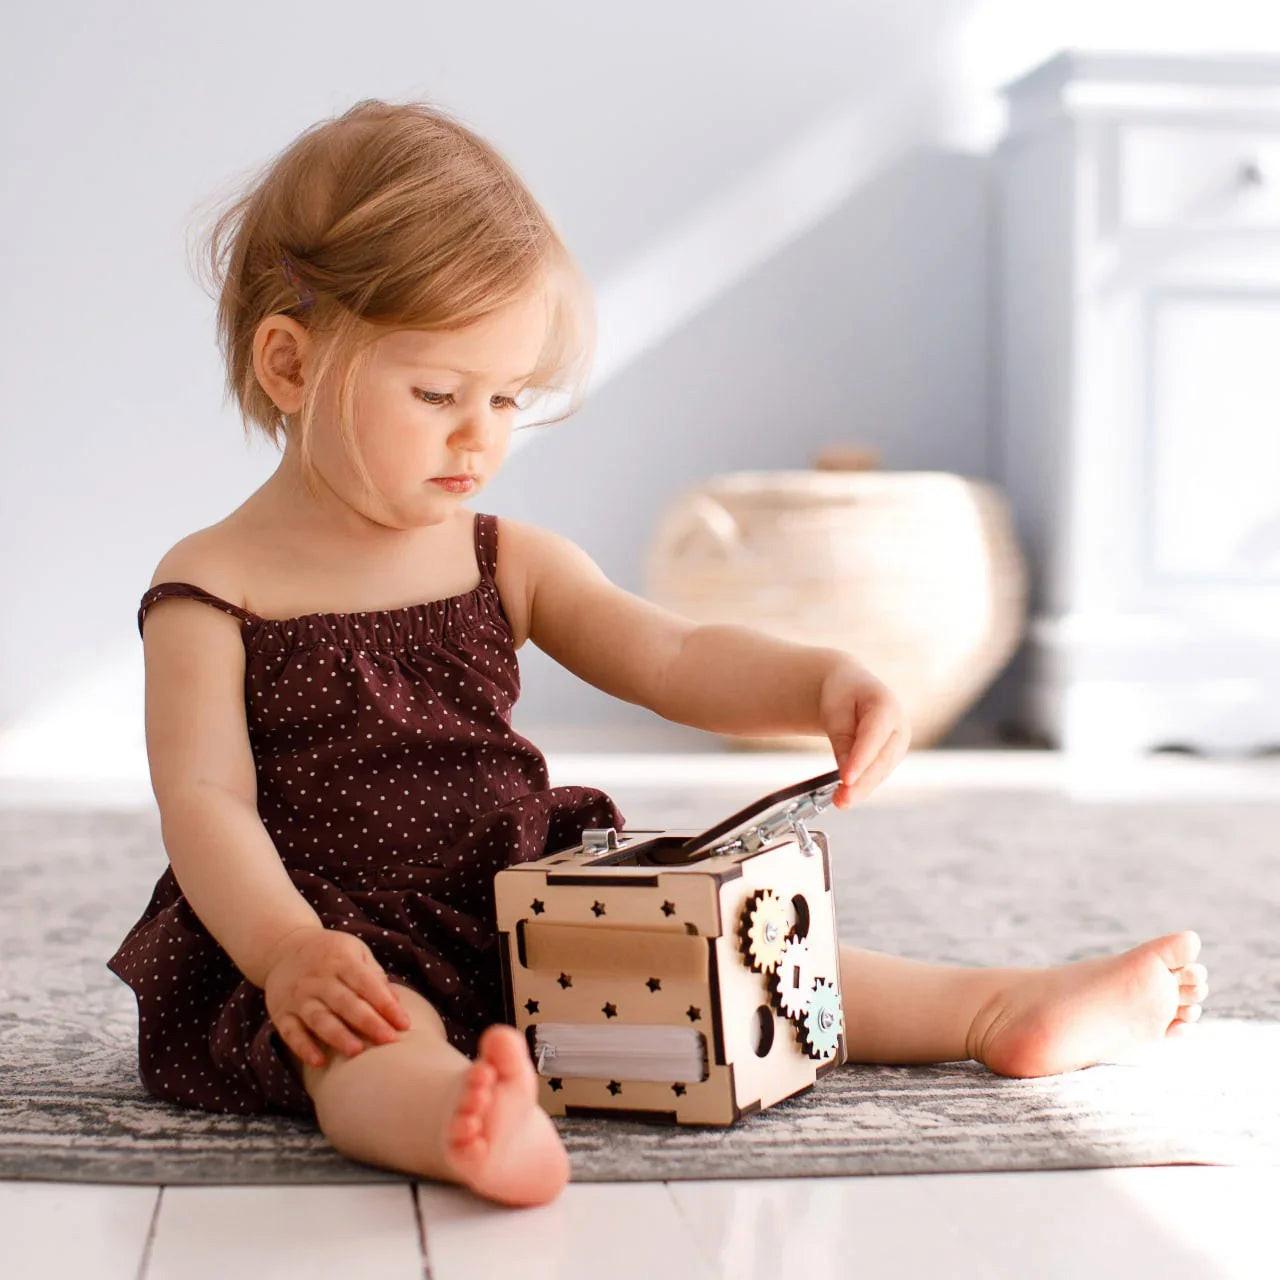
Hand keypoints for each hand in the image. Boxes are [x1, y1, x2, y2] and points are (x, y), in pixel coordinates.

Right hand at [262, 924, 411, 1067]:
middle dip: (368, 1022)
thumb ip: (374, 976)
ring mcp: (299, 996)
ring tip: (357, 1052)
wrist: (283, 947)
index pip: (367, 983)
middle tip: (389, 1040)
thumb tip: (396, 1005)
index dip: (386, 1004)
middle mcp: (319, 979)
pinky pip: (291, 1033)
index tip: (404, 1024)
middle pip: (345, 1003)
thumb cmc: (331, 954)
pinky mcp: (281, 1013)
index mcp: (341, 961)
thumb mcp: (355, 952)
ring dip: (338, 1036)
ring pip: (319, 1019)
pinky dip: (303, 1048)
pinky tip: (318, 1062)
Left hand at [818, 660, 910, 807]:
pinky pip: (877, 774)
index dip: (861, 760)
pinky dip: (863, 787)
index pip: (874, 737)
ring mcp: (899, 745)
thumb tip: (846, 775)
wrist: (852, 688)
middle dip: (862, 782)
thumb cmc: (843, 695)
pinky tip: (847, 797)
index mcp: (887, 706)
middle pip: (881, 760)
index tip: (846, 778)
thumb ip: (841, 741)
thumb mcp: (835, 712)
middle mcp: (900, 727)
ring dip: (862, 789)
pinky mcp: (892, 758)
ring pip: (881, 772)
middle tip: (841, 799)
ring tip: (840, 802)